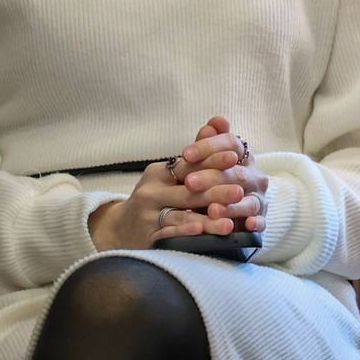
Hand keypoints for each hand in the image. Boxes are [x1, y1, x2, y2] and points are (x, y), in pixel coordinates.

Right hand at [86, 116, 269, 250]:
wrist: (121, 229)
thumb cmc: (156, 197)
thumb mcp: (171, 175)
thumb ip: (198, 154)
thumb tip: (219, 121)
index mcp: (159, 173)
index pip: (188, 165)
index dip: (211, 161)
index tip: (234, 157)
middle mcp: (150, 192)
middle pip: (187, 192)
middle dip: (215, 191)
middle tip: (239, 191)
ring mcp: (147, 216)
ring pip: (180, 216)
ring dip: (206, 220)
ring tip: (229, 222)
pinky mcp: (147, 237)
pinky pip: (168, 235)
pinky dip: (185, 234)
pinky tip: (200, 234)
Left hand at [173, 115, 269, 237]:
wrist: (224, 212)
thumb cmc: (211, 183)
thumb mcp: (205, 164)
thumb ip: (208, 145)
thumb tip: (215, 121)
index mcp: (242, 157)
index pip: (231, 144)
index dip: (209, 146)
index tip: (186, 153)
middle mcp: (254, 176)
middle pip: (237, 173)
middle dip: (212, 177)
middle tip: (190, 183)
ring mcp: (258, 198)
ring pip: (248, 200)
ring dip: (232, 205)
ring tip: (212, 210)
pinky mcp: (259, 219)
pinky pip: (260, 221)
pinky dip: (255, 222)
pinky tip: (246, 225)